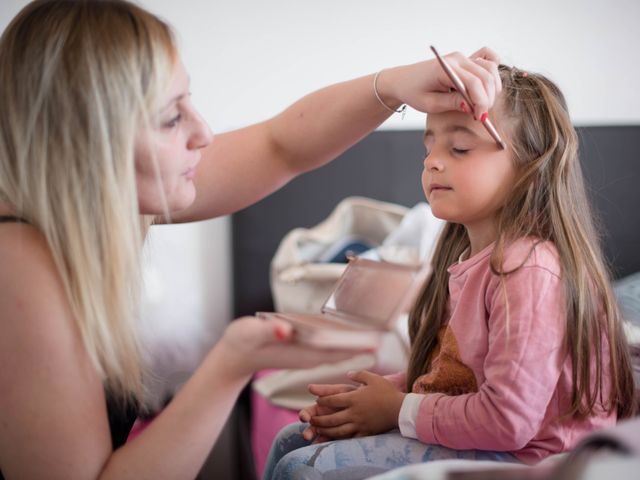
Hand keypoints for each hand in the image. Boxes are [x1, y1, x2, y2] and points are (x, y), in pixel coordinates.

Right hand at [218, 317, 363, 378]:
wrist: (235, 355)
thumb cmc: (242, 342)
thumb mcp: (251, 333)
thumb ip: (268, 331)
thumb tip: (286, 330)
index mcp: (298, 353)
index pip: (332, 351)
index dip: (353, 347)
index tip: (373, 343)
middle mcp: (306, 356)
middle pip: (339, 352)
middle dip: (359, 345)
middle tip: (382, 337)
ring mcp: (304, 354)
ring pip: (335, 350)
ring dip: (353, 344)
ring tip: (372, 336)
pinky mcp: (301, 350)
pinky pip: (326, 347)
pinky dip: (340, 341)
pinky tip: (349, 335)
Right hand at [299, 383, 356, 442]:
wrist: (370, 403)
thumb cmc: (353, 394)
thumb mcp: (340, 391)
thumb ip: (325, 390)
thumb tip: (309, 387)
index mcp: (320, 407)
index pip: (308, 413)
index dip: (304, 415)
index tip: (304, 418)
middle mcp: (323, 419)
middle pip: (312, 427)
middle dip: (309, 431)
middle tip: (306, 436)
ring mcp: (331, 428)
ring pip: (322, 436)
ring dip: (317, 440)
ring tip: (316, 444)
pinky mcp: (342, 436)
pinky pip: (334, 442)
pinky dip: (329, 445)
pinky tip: (326, 448)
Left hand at [307, 371, 405, 438]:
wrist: (400, 409)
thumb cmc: (387, 392)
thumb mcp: (372, 378)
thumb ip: (359, 374)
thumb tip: (348, 373)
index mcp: (353, 398)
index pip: (332, 400)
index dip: (323, 400)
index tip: (317, 400)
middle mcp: (354, 412)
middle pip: (331, 418)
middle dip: (319, 419)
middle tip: (310, 420)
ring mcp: (359, 423)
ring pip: (338, 430)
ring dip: (326, 431)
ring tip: (318, 430)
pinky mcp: (365, 432)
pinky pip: (350, 437)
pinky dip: (340, 439)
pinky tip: (334, 440)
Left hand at [379, 47, 501, 119]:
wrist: (403, 80)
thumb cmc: (414, 92)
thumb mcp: (430, 104)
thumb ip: (451, 103)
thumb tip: (471, 106)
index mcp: (445, 68)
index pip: (473, 83)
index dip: (481, 102)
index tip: (479, 118)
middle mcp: (457, 58)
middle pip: (486, 76)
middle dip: (488, 98)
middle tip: (480, 115)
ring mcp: (462, 57)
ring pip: (490, 69)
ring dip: (492, 89)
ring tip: (480, 106)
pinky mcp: (465, 59)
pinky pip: (487, 60)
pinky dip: (492, 73)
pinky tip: (488, 87)